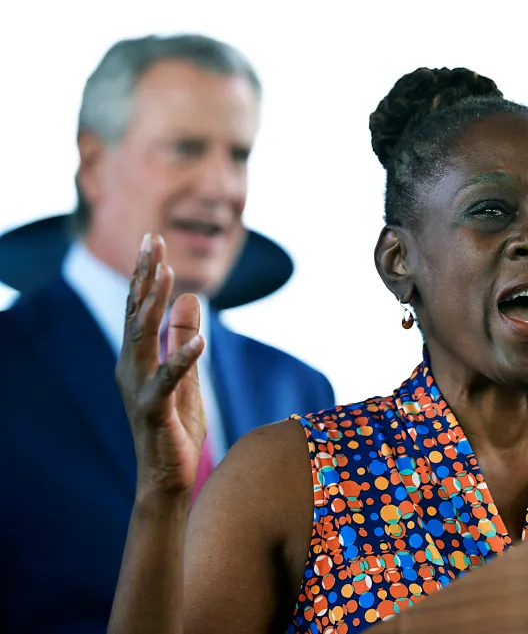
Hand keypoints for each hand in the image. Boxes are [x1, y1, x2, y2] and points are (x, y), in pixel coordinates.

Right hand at [115, 233, 205, 498]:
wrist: (166, 479)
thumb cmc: (174, 428)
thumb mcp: (186, 375)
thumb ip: (182, 339)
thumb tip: (187, 297)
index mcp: (138, 359)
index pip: (140, 309)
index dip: (146, 275)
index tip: (153, 241)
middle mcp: (132, 369)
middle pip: (136, 315)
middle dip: (144, 277)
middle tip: (151, 242)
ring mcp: (140, 389)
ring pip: (142, 340)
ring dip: (153, 307)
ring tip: (166, 275)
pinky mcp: (155, 411)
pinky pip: (168, 382)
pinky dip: (183, 360)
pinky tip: (201, 341)